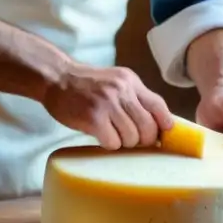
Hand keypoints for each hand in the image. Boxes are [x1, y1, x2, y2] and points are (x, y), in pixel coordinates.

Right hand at [43, 64, 174, 149]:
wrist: (57, 78)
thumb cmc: (86, 84)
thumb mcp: (114, 81)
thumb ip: (133, 97)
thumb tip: (157, 123)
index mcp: (130, 81)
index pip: (158, 105)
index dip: (165, 124)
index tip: (164, 135)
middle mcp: (122, 90)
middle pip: (148, 126)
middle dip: (144, 139)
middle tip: (132, 139)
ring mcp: (108, 104)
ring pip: (132, 138)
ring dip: (124, 142)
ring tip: (112, 134)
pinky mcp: (93, 118)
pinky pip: (113, 143)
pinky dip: (109, 144)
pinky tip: (100, 135)